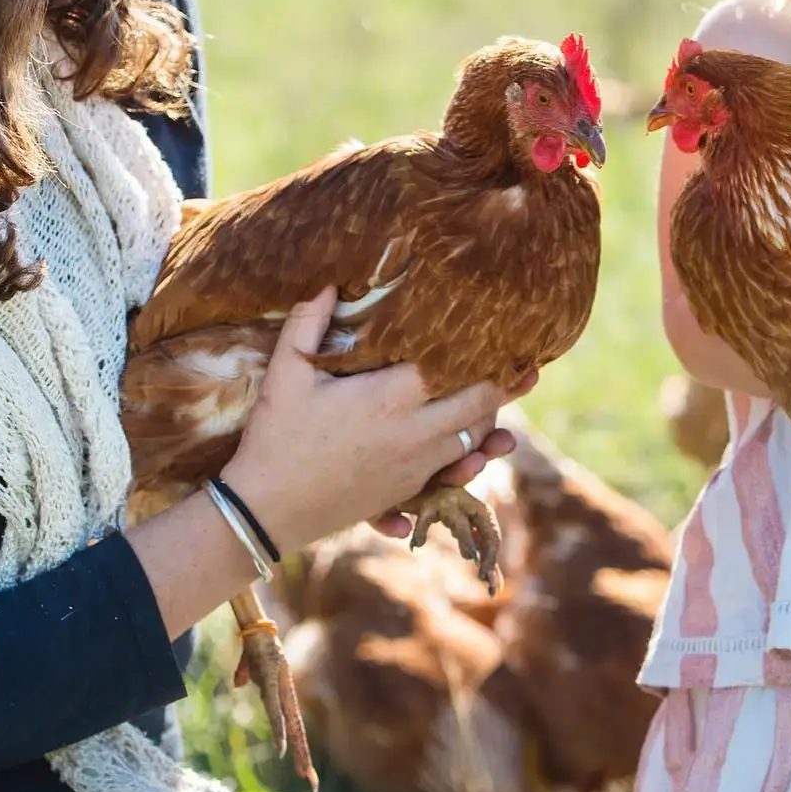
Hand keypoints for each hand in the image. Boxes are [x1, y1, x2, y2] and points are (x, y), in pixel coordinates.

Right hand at [222, 288, 528, 550]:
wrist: (264, 512)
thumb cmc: (275, 437)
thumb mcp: (287, 373)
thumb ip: (309, 322)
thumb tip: (330, 279)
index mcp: (390, 398)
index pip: (456, 370)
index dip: (484, 354)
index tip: (504, 336)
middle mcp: (414, 434)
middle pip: (477, 408)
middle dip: (503, 388)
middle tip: (526, 369)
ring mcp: (414, 468)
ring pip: (471, 443)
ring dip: (488, 424)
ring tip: (502, 404)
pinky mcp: (406, 493)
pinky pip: (451, 474)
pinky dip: (466, 459)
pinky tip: (474, 453)